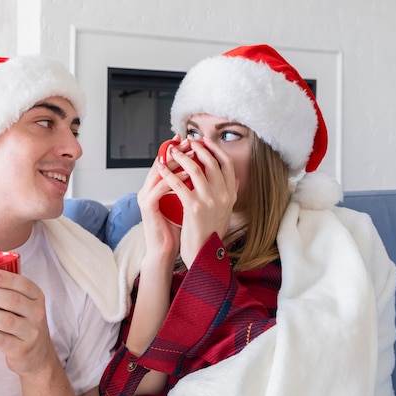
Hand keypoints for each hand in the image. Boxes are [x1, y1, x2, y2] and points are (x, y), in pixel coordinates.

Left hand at [0, 270, 57, 375]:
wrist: (37, 354)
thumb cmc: (21, 322)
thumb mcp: (22, 305)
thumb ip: (5, 292)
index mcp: (36, 297)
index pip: (23, 284)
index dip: (6, 279)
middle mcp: (37, 313)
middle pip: (12, 301)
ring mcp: (30, 332)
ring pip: (5, 320)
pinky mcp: (21, 350)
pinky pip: (0, 340)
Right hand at [137, 136, 187, 267]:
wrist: (165, 250)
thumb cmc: (176, 229)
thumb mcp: (186, 204)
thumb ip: (191, 190)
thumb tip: (209, 177)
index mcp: (156, 187)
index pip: (167, 163)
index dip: (179, 150)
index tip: (194, 141)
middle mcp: (148, 188)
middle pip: (161, 162)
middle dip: (177, 150)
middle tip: (191, 141)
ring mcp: (145, 196)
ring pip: (159, 172)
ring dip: (176, 161)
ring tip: (192, 153)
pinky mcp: (147, 206)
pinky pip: (160, 188)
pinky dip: (174, 179)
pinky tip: (187, 174)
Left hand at [156, 137, 237, 266]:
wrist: (204, 253)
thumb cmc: (211, 232)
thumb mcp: (227, 211)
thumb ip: (230, 193)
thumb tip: (235, 178)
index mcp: (231, 194)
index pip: (227, 164)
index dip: (215, 149)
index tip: (204, 141)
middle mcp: (224, 195)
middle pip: (211, 162)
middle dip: (197, 148)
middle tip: (186, 142)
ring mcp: (209, 201)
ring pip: (194, 169)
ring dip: (180, 157)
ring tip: (170, 152)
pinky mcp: (194, 207)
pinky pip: (179, 184)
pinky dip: (168, 174)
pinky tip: (161, 169)